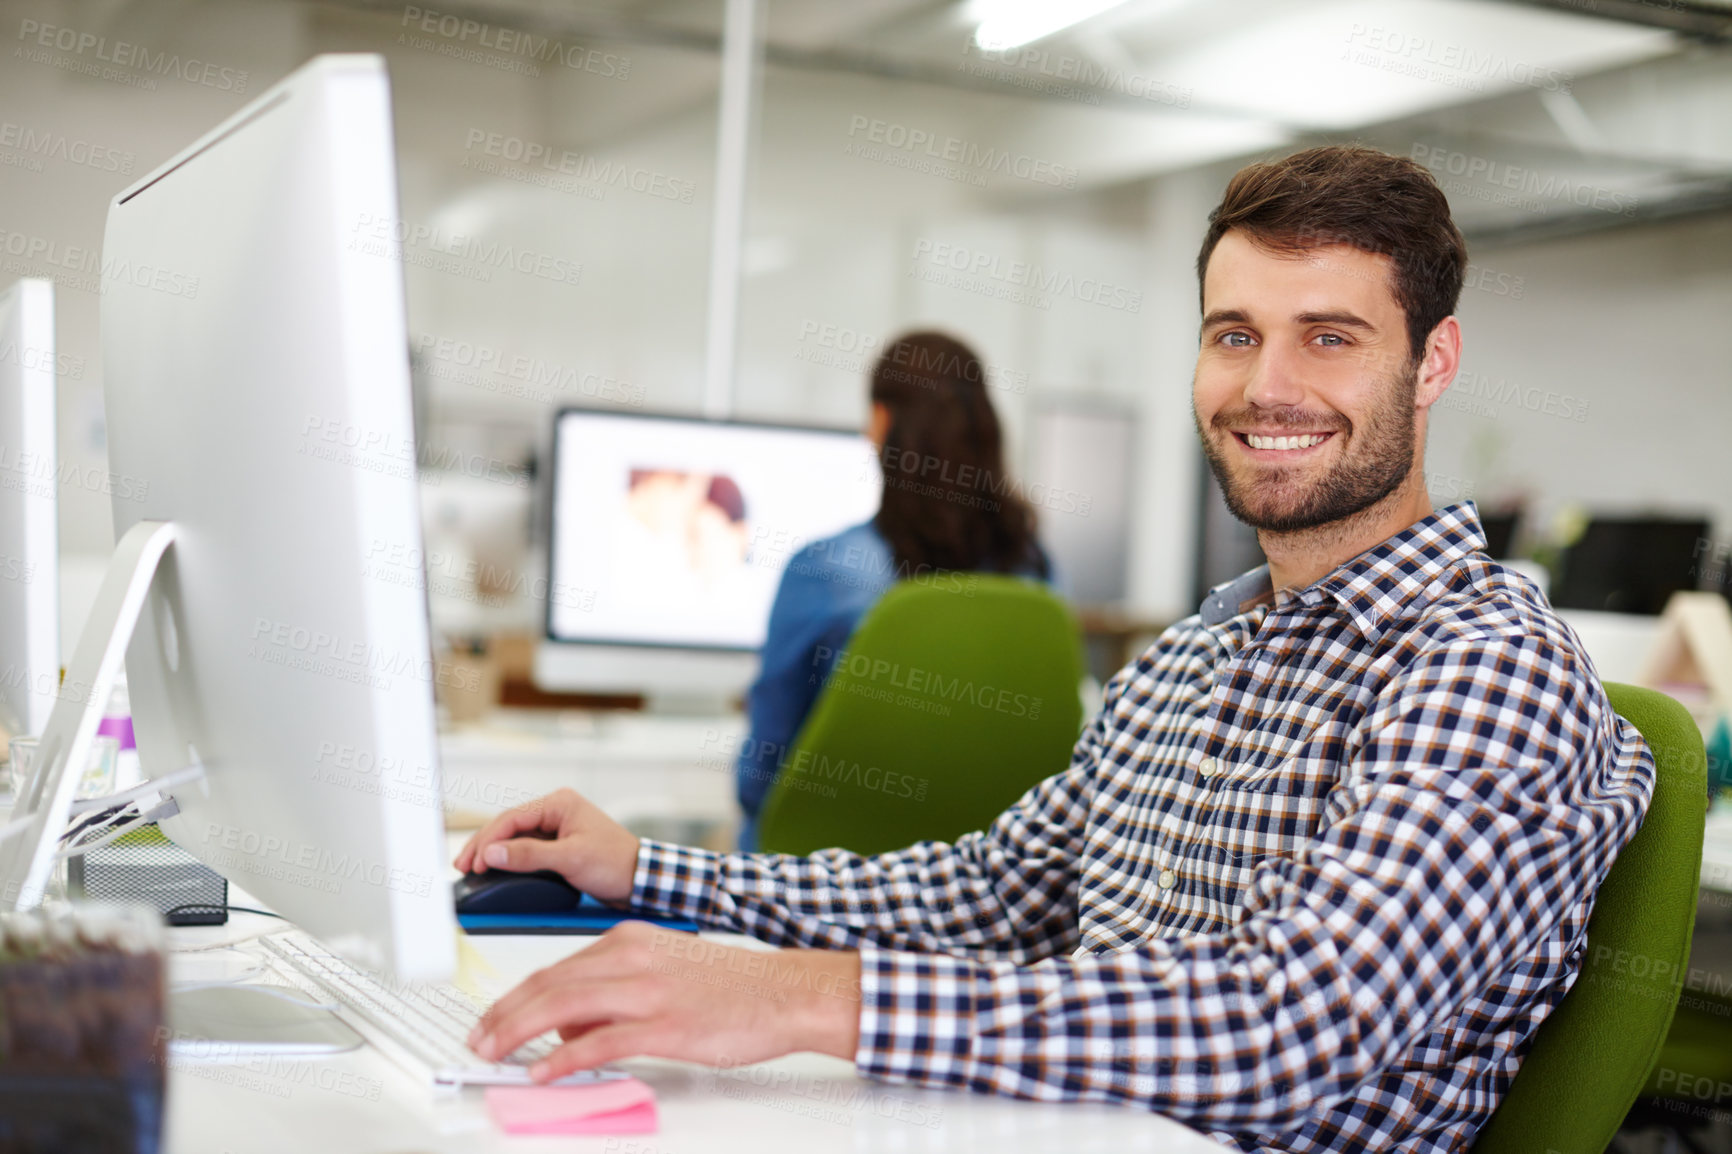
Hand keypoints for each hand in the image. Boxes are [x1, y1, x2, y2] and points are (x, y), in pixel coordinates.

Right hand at [453, 788, 640, 903]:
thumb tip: (493, 852)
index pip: (512, 818)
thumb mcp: (570, 859)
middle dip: (484, 846)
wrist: (641, 880)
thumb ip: (529, 855)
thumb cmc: (615, 862)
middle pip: (508, 826)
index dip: (489, 840)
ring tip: (472, 869)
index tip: (474, 862)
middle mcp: (556, 811)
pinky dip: (508, 859)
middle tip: (463, 867)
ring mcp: (556, 829)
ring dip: (494, 853)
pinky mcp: (558, 846)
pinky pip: (525, 849)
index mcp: (559, 803)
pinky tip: (495, 869)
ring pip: (514, 838)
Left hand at [468, 921, 861, 1080]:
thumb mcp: (663, 967)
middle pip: (548, 984)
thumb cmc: (729, 985)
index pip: (554, 967)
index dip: (515, 996)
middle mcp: (632, 959)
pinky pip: (599, 1042)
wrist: (782, 991)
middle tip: (478, 1040)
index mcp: (629, 941)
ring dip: (519, 1033)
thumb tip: (570, 1025)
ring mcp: (647, 993)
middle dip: (504, 1015)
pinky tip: (543, 1072)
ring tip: (494, 1055)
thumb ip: (615, 987)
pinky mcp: (664, 1026)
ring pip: (562, 1007)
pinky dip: (562, 1058)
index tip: (492, 1017)